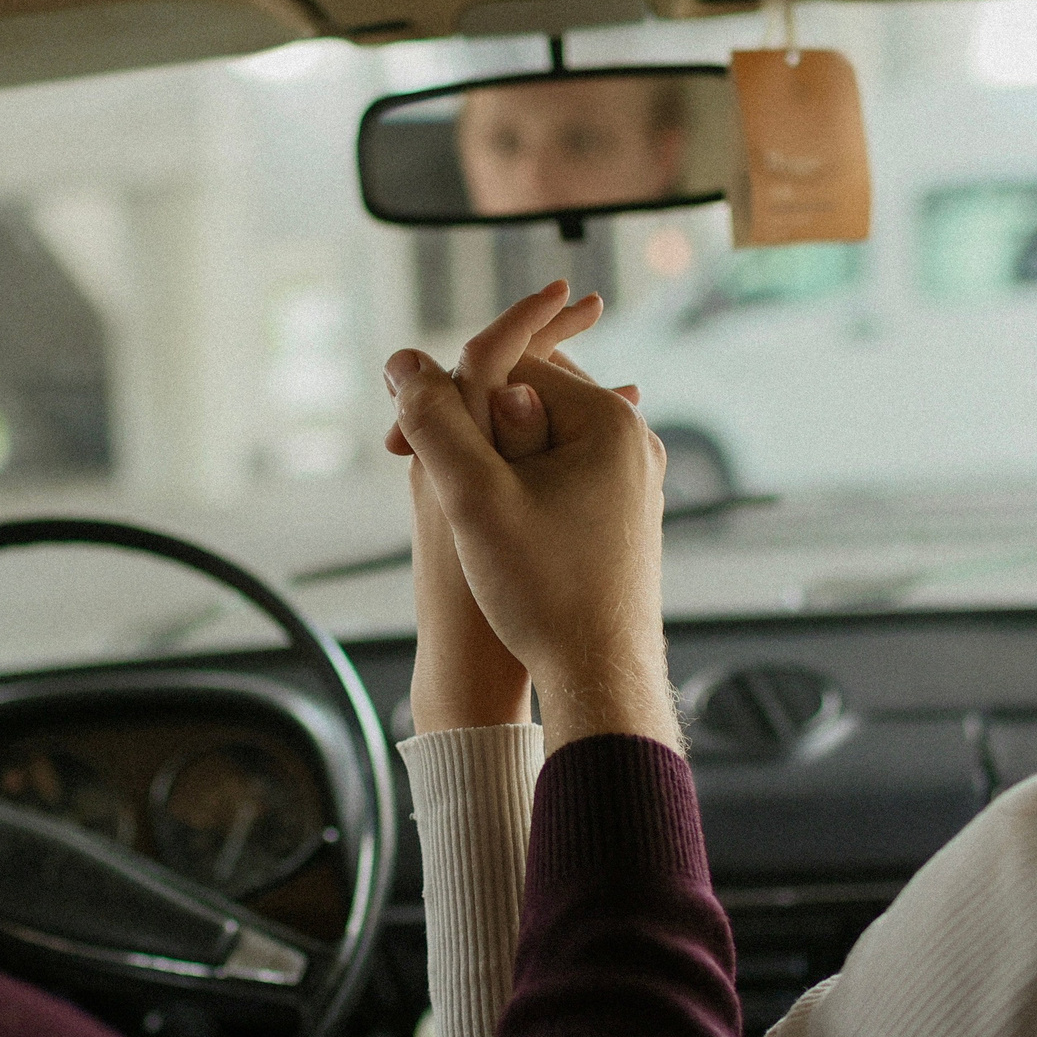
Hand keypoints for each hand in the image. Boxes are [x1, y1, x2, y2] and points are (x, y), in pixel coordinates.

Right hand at [386, 344, 679, 752]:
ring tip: (453, 502)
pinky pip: (562, 473)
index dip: (449, 395)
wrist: (601, 676)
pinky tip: (491, 523)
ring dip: (490, 456)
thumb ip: (437, 423)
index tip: (401, 444)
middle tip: (418, 468)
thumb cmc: (545, 591)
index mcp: (609, 421)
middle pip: (531, 398)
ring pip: (543, 439)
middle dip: (471, 423)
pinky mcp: (625, 515)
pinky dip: (520, 483)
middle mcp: (634, 440)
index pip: (513, 367)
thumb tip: (402, 360)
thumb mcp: (474, 499)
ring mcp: (635, 480)